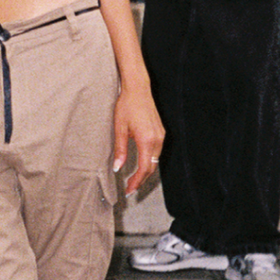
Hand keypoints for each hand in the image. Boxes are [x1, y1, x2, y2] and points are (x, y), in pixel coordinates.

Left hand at [113, 81, 163, 195]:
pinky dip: (149, 161)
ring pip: (155, 161)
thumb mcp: (119, 128)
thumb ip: (120, 150)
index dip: (137, 182)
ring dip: (145, 171)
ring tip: (134, 180)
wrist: (138, 89)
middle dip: (141, 180)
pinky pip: (157, 152)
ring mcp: (161, 136)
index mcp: (147, 140)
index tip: (128, 190)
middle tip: (130, 189)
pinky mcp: (161, 132)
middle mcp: (158, 140)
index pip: (144, 168)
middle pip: (151, 167)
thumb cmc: (126, 106)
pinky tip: (141, 165)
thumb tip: (118, 168)